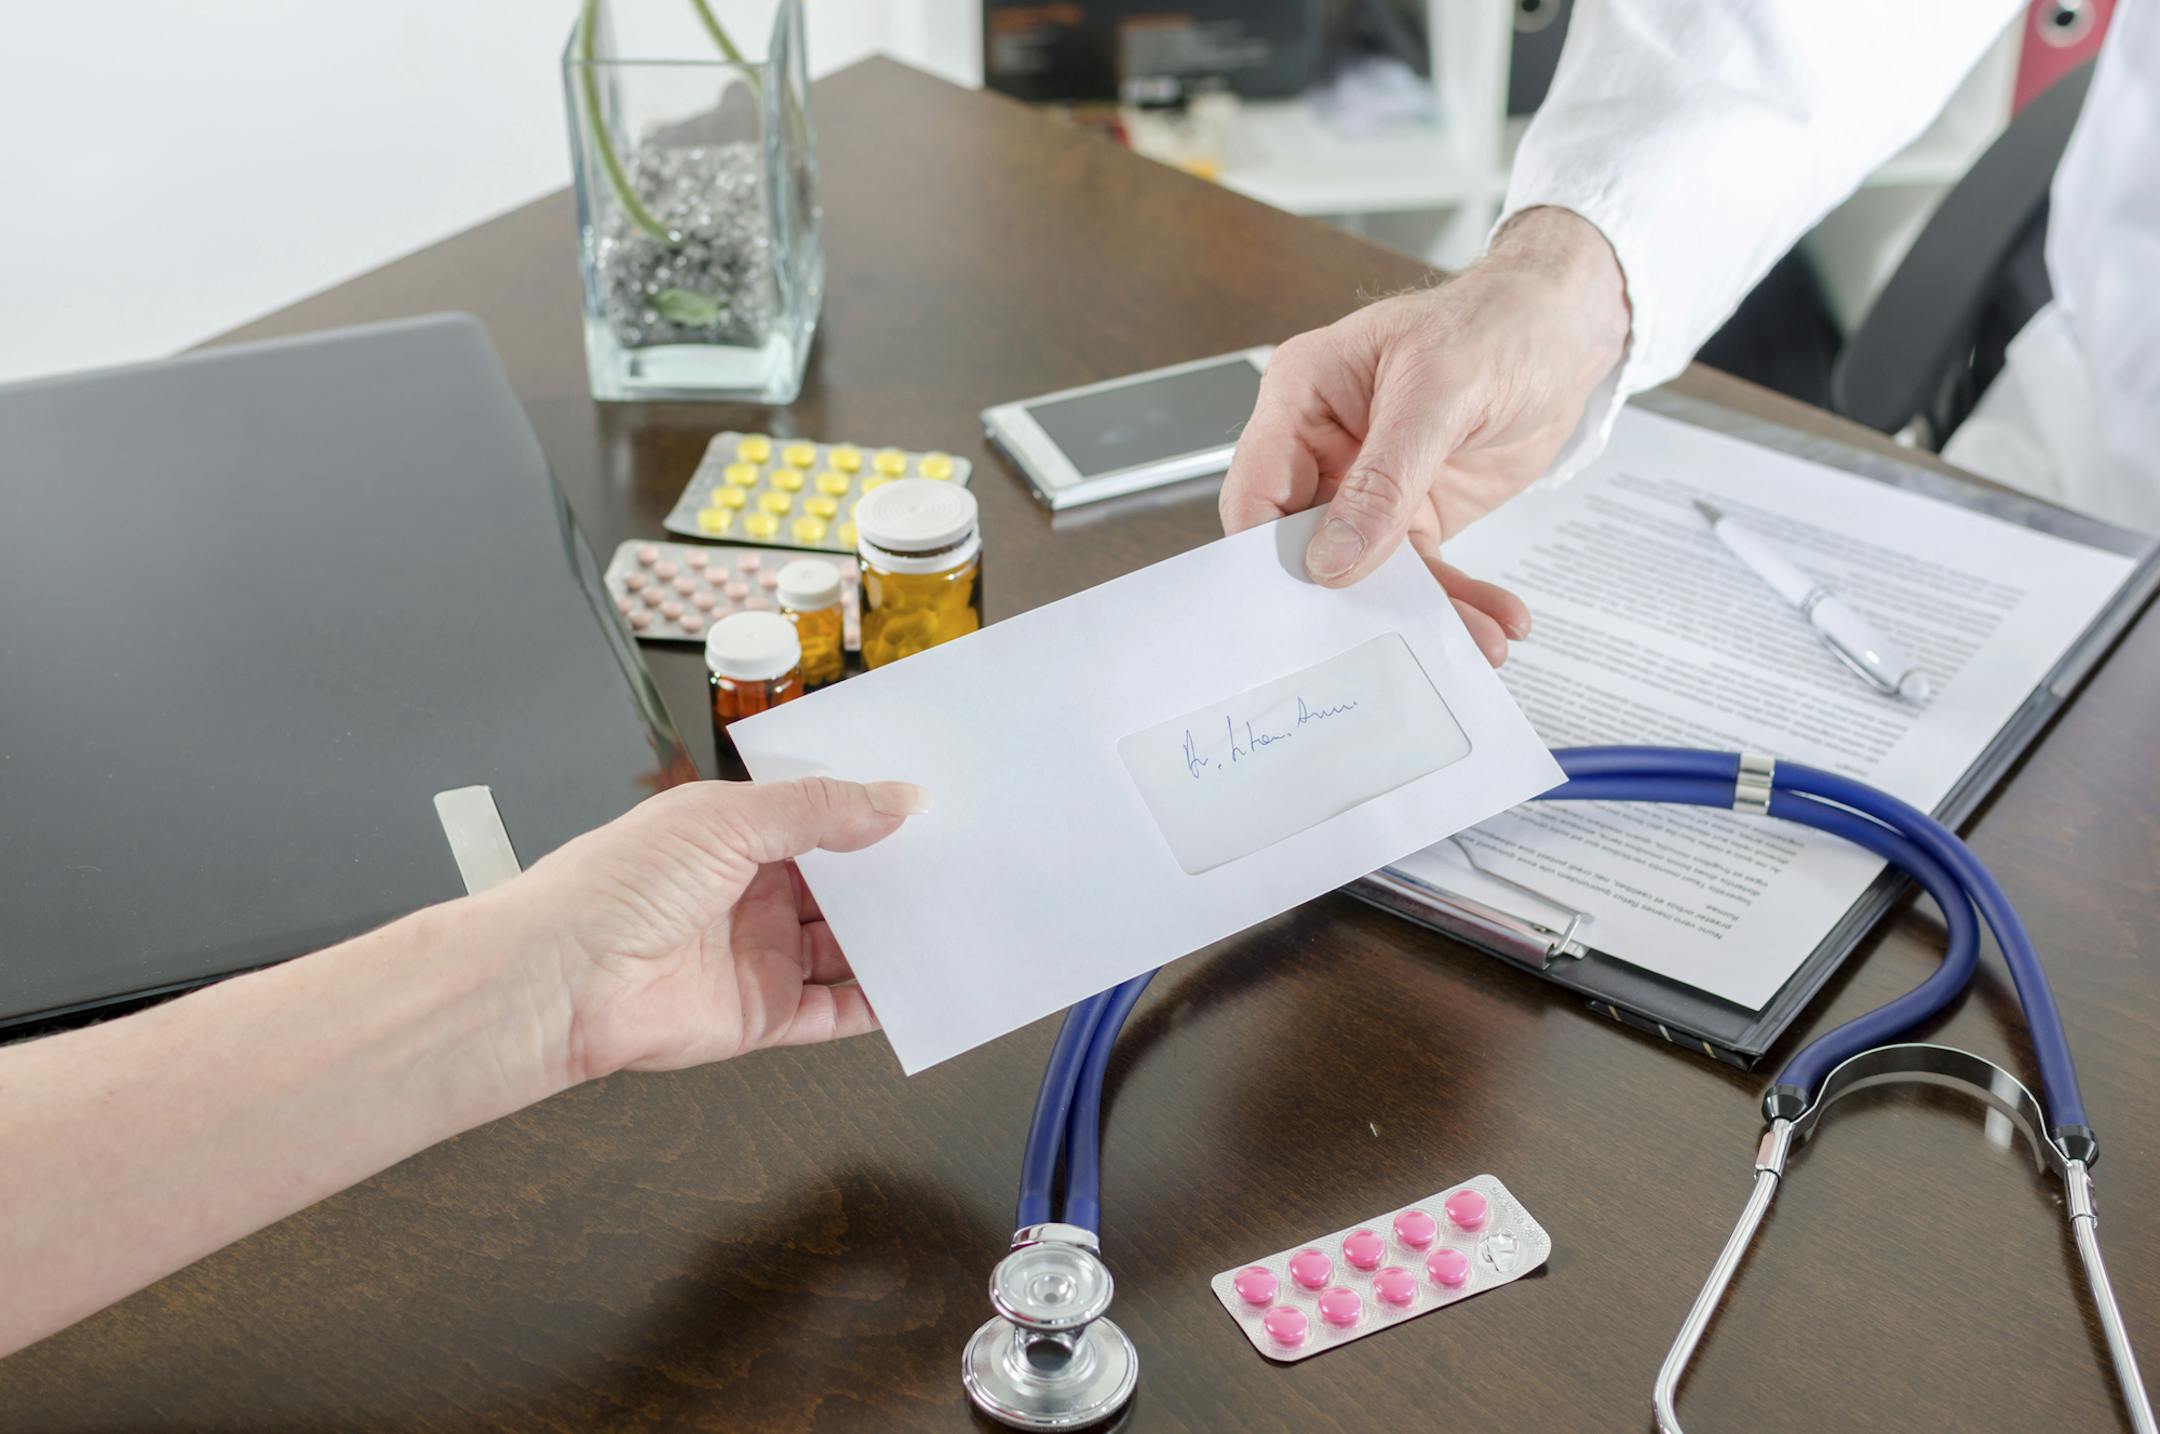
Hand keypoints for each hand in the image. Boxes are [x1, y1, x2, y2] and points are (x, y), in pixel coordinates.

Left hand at [482, 776, 930, 1084]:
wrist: (562, 979)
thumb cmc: (620, 884)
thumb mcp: (729, 819)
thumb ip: (820, 810)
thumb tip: (899, 799)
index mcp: (736, 835)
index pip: (820, 820)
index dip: (871, 813)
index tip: (932, 807)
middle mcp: (750, 895)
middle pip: (841, 887)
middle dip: (893, 877)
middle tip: (962, 863)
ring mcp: (759, 957)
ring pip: (847, 948)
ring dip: (895, 938)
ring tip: (958, 920)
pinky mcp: (764, 1015)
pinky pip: (835, 1011)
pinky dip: (878, 1003)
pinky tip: (919, 986)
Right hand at [1220, 206, 1630, 663]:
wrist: (1564, 330)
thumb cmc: (1498, 325)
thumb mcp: (1440, 393)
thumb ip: (1384, 479)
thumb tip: (1332, 557)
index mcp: (1301, 398)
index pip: (1259, 492)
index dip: (1272, 554)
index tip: (1312, 601)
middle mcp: (1323, 447)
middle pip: (1305, 546)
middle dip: (1352, 600)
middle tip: (1385, 644)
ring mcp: (1366, 486)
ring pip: (1369, 572)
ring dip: (1420, 610)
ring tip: (1476, 641)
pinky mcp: (1412, 514)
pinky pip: (1420, 572)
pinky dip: (1455, 601)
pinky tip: (1493, 621)